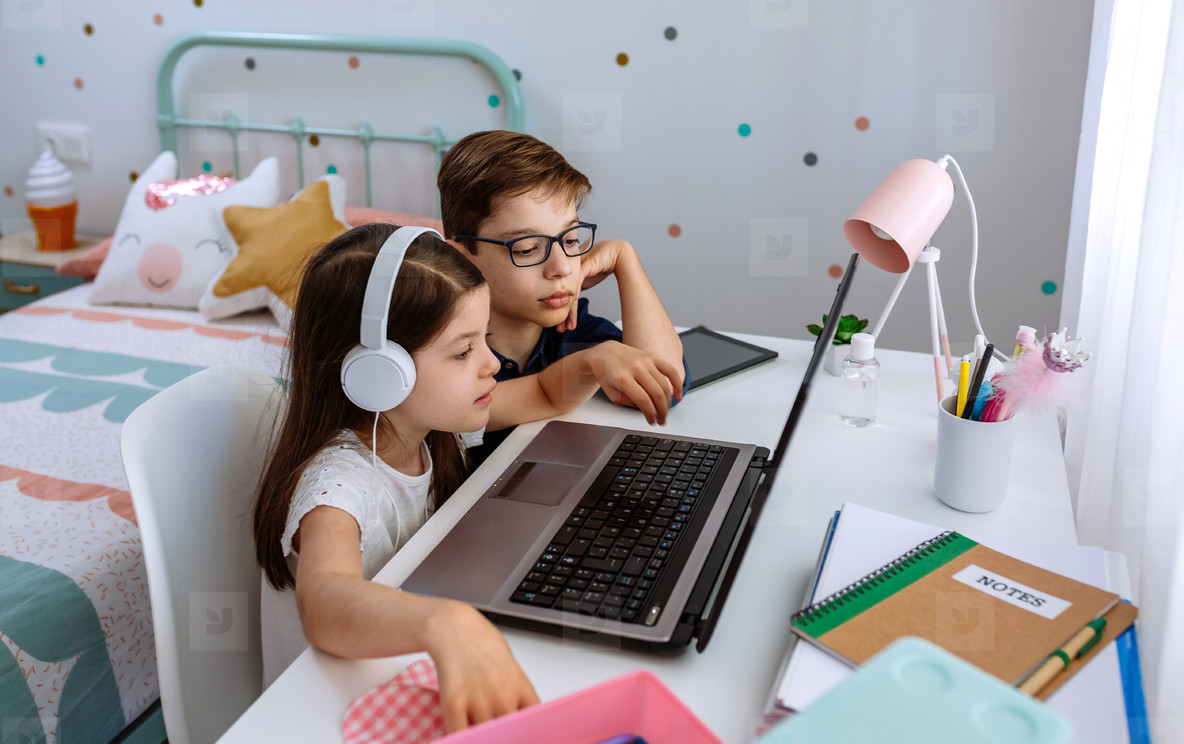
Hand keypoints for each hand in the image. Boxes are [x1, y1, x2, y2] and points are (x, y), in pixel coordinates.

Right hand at [426, 602, 538, 731]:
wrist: (453, 627)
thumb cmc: (482, 643)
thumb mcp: (510, 669)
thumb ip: (516, 697)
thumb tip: (519, 721)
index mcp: (521, 688)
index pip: (534, 724)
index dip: (527, 734)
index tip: (522, 736)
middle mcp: (503, 697)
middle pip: (508, 734)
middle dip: (502, 736)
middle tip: (497, 733)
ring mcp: (479, 701)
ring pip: (484, 738)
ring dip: (481, 736)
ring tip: (478, 730)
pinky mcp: (453, 703)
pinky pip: (459, 734)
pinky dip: (460, 738)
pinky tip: (461, 735)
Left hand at [555, 239, 634, 332]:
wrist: (618, 253)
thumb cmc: (604, 263)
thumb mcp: (588, 278)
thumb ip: (578, 286)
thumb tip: (572, 300)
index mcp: (568, 274)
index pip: (562, 296)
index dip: (562, 311)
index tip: (562, 325)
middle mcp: (570, 270)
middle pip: (563, 295)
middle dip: (563, 314)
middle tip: (560, 329)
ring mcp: (576, 266)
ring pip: (569, 292)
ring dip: (570, 310)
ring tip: (567, 325)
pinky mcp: (585, 264)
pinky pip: (578, 281)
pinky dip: (574, 294)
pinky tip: (573, 304)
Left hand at [583, 341, 682, 424]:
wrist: (605, 353)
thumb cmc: (607, 373)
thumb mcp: (611, 394)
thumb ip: (629, 403)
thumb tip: (648, 409)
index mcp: (623, 377)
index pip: (643, 400)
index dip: (650, 414)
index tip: (652, 421)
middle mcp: (636, 367)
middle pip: (656, 393)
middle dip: (661, 411)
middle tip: (661, 420)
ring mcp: (645, 361)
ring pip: (664, 385)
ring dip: (668, 402)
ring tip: (665, 411)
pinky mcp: (652, 357)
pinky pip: (670, 370)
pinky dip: (677, 383)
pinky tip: (678, 395)